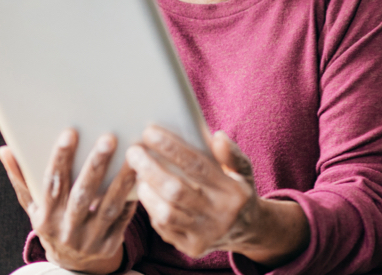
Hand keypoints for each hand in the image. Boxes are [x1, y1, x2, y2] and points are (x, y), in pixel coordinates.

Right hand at [0, 130, 136, 274]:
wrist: (71, 264)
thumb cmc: (51, 222)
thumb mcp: (32, 205)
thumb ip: (21, 177)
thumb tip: (5, 148)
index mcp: (45, 216)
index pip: (52, 184)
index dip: (59, 158)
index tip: (70, 132)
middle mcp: (66, 230)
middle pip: (82, 195)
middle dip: (95, 166)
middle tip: (108, 138)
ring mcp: (89, 240)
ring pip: (108, 207)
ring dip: (122, 180)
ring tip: (133, 154)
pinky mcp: (110, 244)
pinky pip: (125, 219)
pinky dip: (134, 197)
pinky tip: (143, 175)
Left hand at [126, 127, 308, 265]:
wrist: (248, 230)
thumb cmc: (238, 189)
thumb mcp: (243, 169)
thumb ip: (231, 154)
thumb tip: (217, 136)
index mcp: (233, 191)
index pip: (197, 166)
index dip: (171, 148)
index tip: (149, 132)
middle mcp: (220, 216)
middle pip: (176, 190)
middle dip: (150, 168)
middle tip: (133, 151)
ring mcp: (205, 235)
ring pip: (166, 213)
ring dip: (147, 190)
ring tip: (138, 172)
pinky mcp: (192, 248)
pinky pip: (164, 228)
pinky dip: (152, 208)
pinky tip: (147, 191)